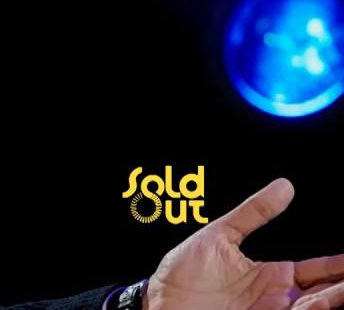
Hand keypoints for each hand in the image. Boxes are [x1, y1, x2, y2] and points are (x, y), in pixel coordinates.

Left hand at [143, 178, 342, 309]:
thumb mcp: (220, 236)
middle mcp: (277, 299)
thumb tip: (284, 185)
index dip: (341, 266)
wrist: (158, 301)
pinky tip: (314, 304)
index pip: (320, 270)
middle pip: (325, 293)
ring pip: (314, 309)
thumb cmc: (184, 273)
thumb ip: (253, 213)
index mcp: (272, 276)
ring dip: (332, 299)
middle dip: (343, 286)